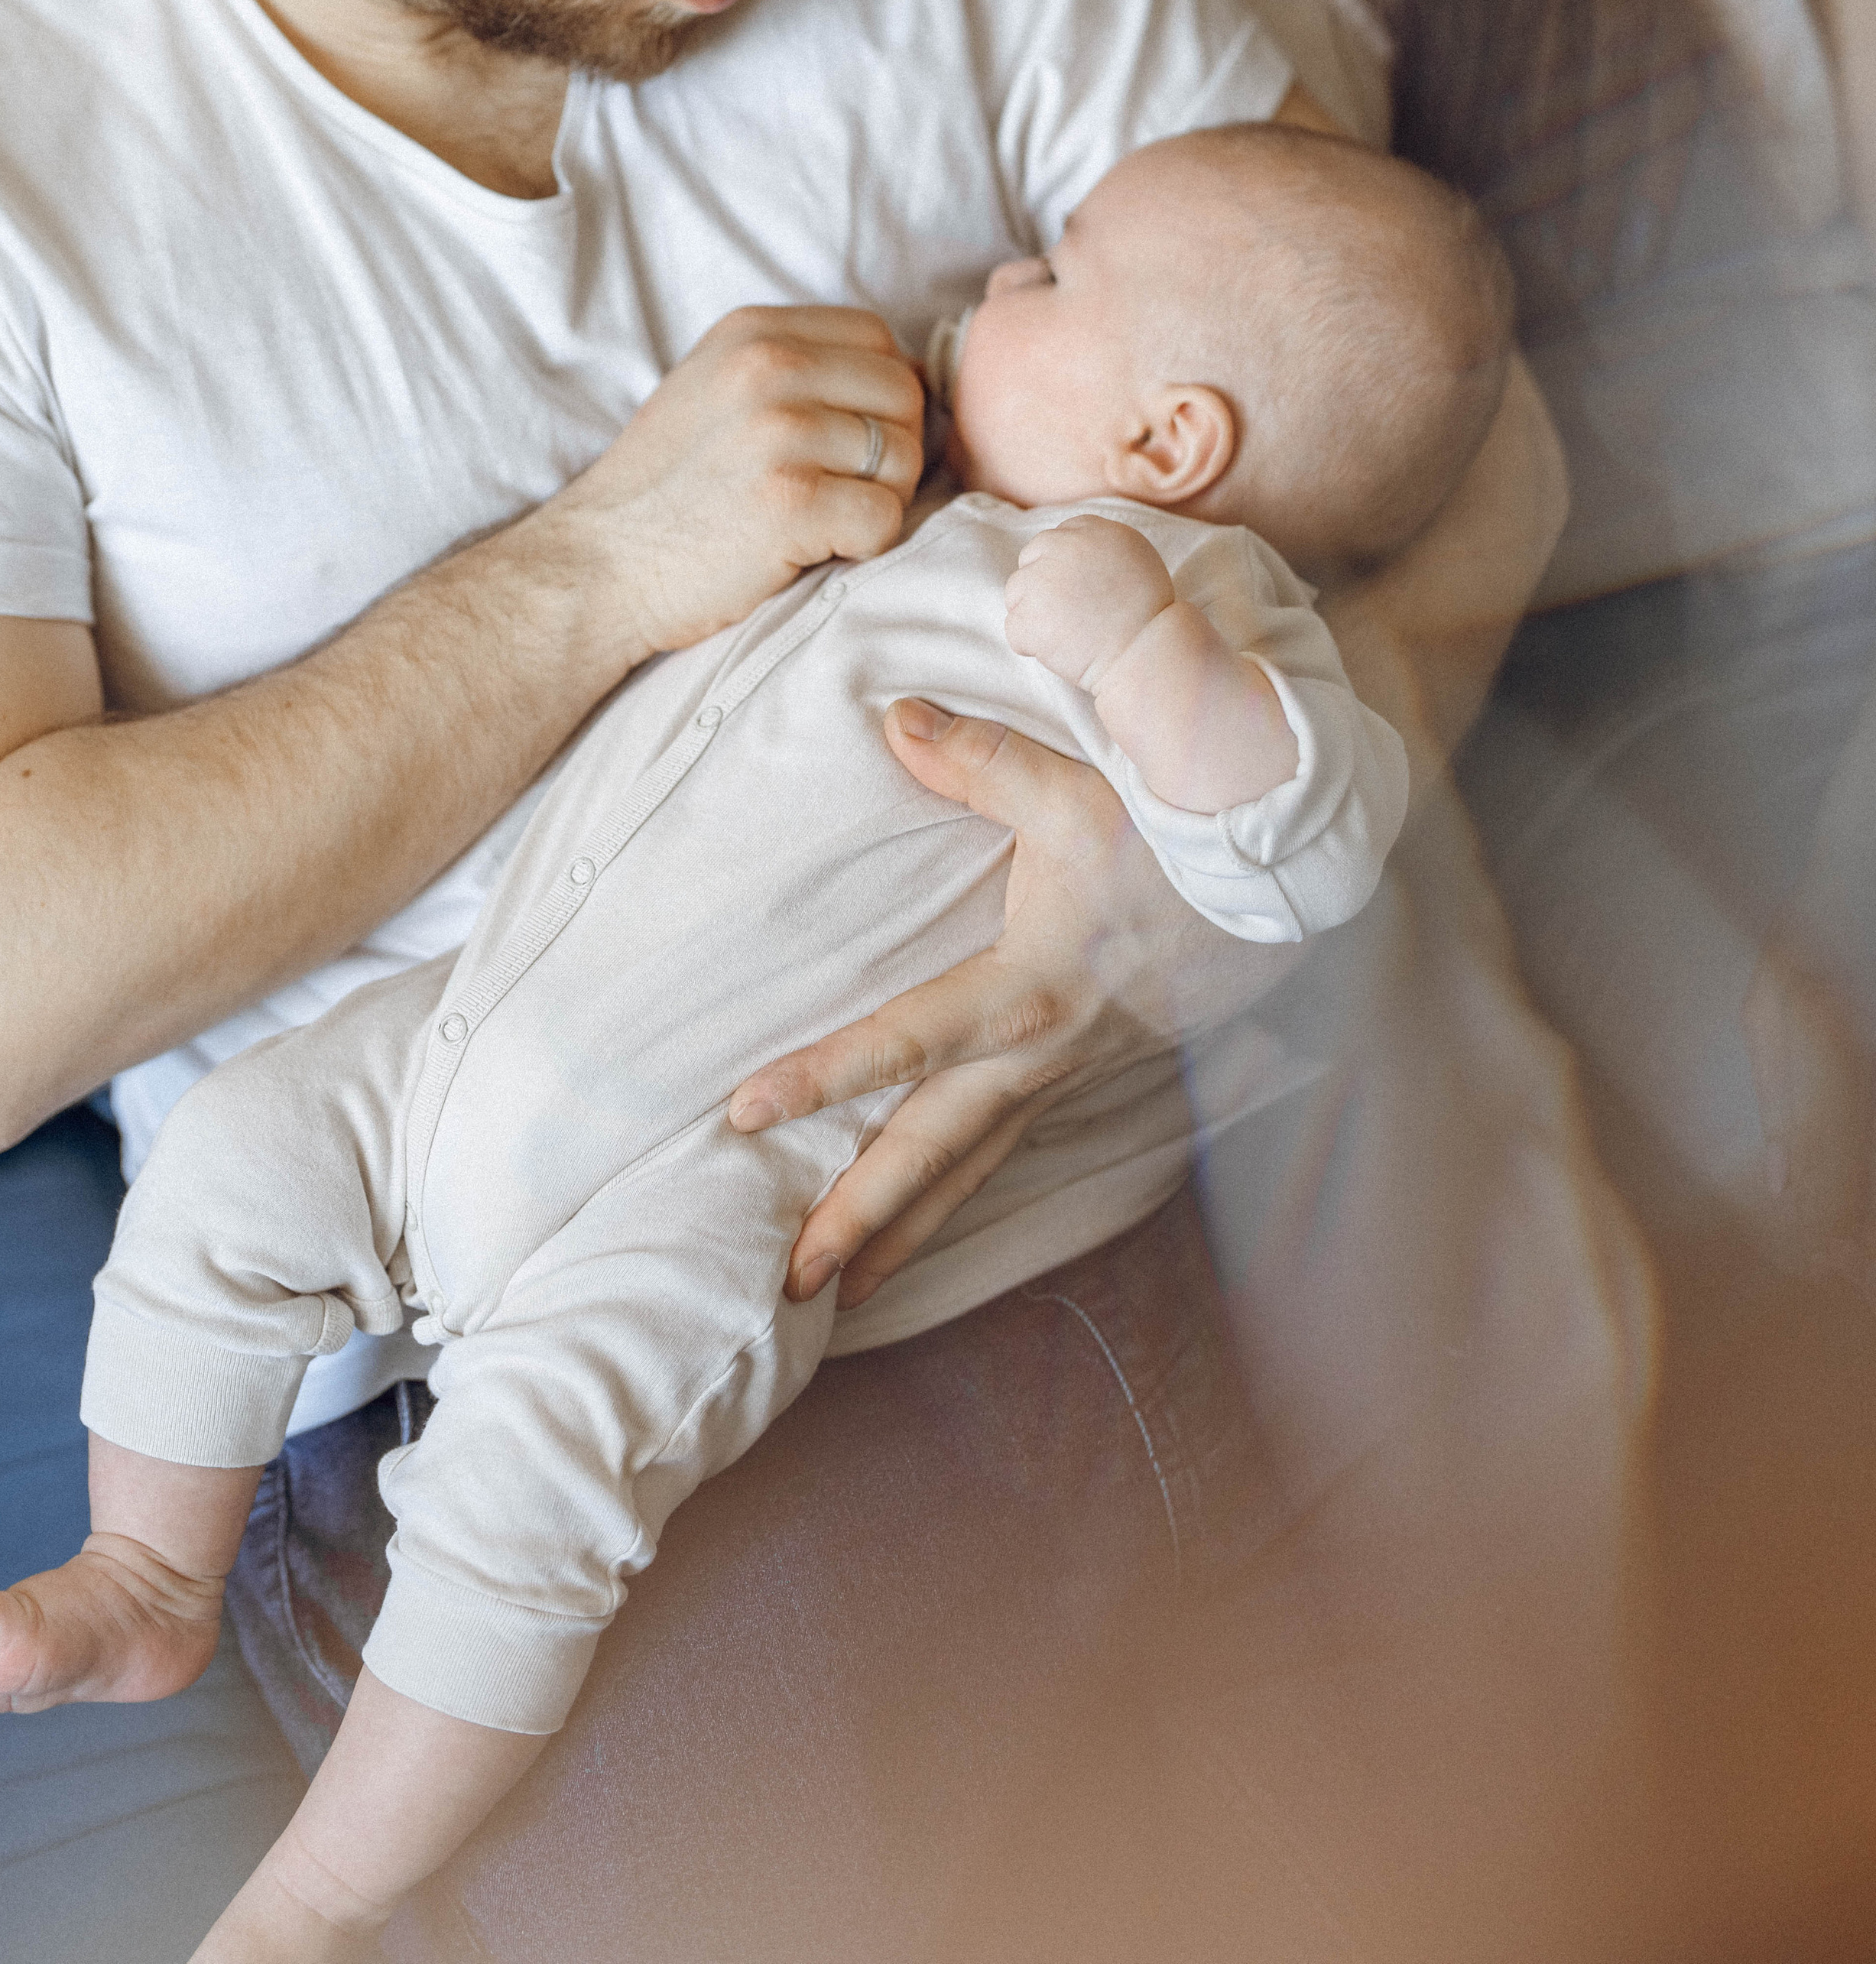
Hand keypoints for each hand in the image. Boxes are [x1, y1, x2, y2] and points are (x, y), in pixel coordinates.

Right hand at [551, 306, 922, 655]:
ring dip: (878, 500)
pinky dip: (864, 545)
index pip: (879, 340)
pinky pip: (885, 518)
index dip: (881, 396)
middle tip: (840, 491)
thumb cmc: (665, 491)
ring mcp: (779, 434)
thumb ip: (796, 369)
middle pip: (903, 395)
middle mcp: (768, 368)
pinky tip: (815, 550)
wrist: (595, 567)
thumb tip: (911, 376)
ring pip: (904, 458)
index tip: (847, 442)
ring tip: (819, 521)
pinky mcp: (790, 503)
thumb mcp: (716, 389)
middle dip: (892, 449)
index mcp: (753, 333)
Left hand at [728, 700, 1301, 1308]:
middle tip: (788, 1286)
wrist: (1273, 891)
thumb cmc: (1174, 838)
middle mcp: (1042, 1055)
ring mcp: (1062, 1078)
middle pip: (935, 1152)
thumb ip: (982, 758)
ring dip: (902, 1235)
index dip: (824, 1078)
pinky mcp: (1074, 1079)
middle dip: (860, 1220)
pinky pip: (1000, 1155)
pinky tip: (910, 1227)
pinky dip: (950, 1202)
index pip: (908, 1044)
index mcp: (1033, 992)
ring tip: (835, 1298)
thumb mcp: (1080, 788)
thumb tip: (893, 719)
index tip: (744, 1112)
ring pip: (970, 1174)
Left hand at [1004, 515, 1172, 693]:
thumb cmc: (1148, 612)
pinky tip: (1061, 649)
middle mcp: (1063, 547)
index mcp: (1091, 530)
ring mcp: (1041, 581)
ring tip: (1069, 633)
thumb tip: (1070, 552)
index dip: (1060, 568)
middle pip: (1029, 561)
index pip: (1054, 540)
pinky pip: (1014, 630)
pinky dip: (1030, 645)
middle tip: (1070, 614)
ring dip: (1034, 615)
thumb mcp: (1136, 557)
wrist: (1146, 652)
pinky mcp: (1028, 617)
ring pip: (1016, 594)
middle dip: (1041, 587)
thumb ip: (1099, 545)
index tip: (1075, 591)